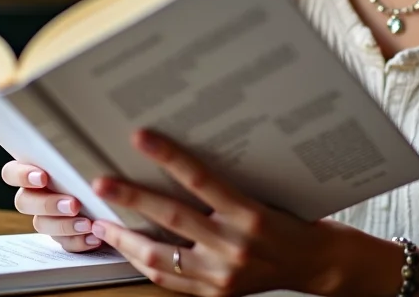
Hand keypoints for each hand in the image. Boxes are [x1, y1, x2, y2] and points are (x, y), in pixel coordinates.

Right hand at [1, 161, 102, 251]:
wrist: (113, 201)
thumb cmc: (97, 173)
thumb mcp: (88, 163)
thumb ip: (75, 163)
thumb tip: (79, 164)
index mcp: (34, 172)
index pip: (11, 172)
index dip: (21, 175)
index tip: (43, 177)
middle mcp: (34, 196)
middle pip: (23, 202)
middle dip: (47, 204)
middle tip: (73, 205)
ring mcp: (45, 218)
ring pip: (41, 224)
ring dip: (64, 225)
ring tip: (87, 224)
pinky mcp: (61, 236)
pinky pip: (62, 242)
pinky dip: (78, 241)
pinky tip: (93, 238)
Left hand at [86, 129, 344, 296]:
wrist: (316, 264)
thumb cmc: (294, 222)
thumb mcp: (267, 195)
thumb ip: (227, 186)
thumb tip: (183, 158)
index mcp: (251, 215)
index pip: (202, 180)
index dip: (170, 157)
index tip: (141, 138)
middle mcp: (236, 246)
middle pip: (173, 218)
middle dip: (132, 198)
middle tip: (102, 183)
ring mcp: (223, 274)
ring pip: (161, 256)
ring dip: (127, 239)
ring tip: (103, 223)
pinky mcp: (216, 293)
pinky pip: (170, 280)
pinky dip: (145, 262)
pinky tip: (129, 248)